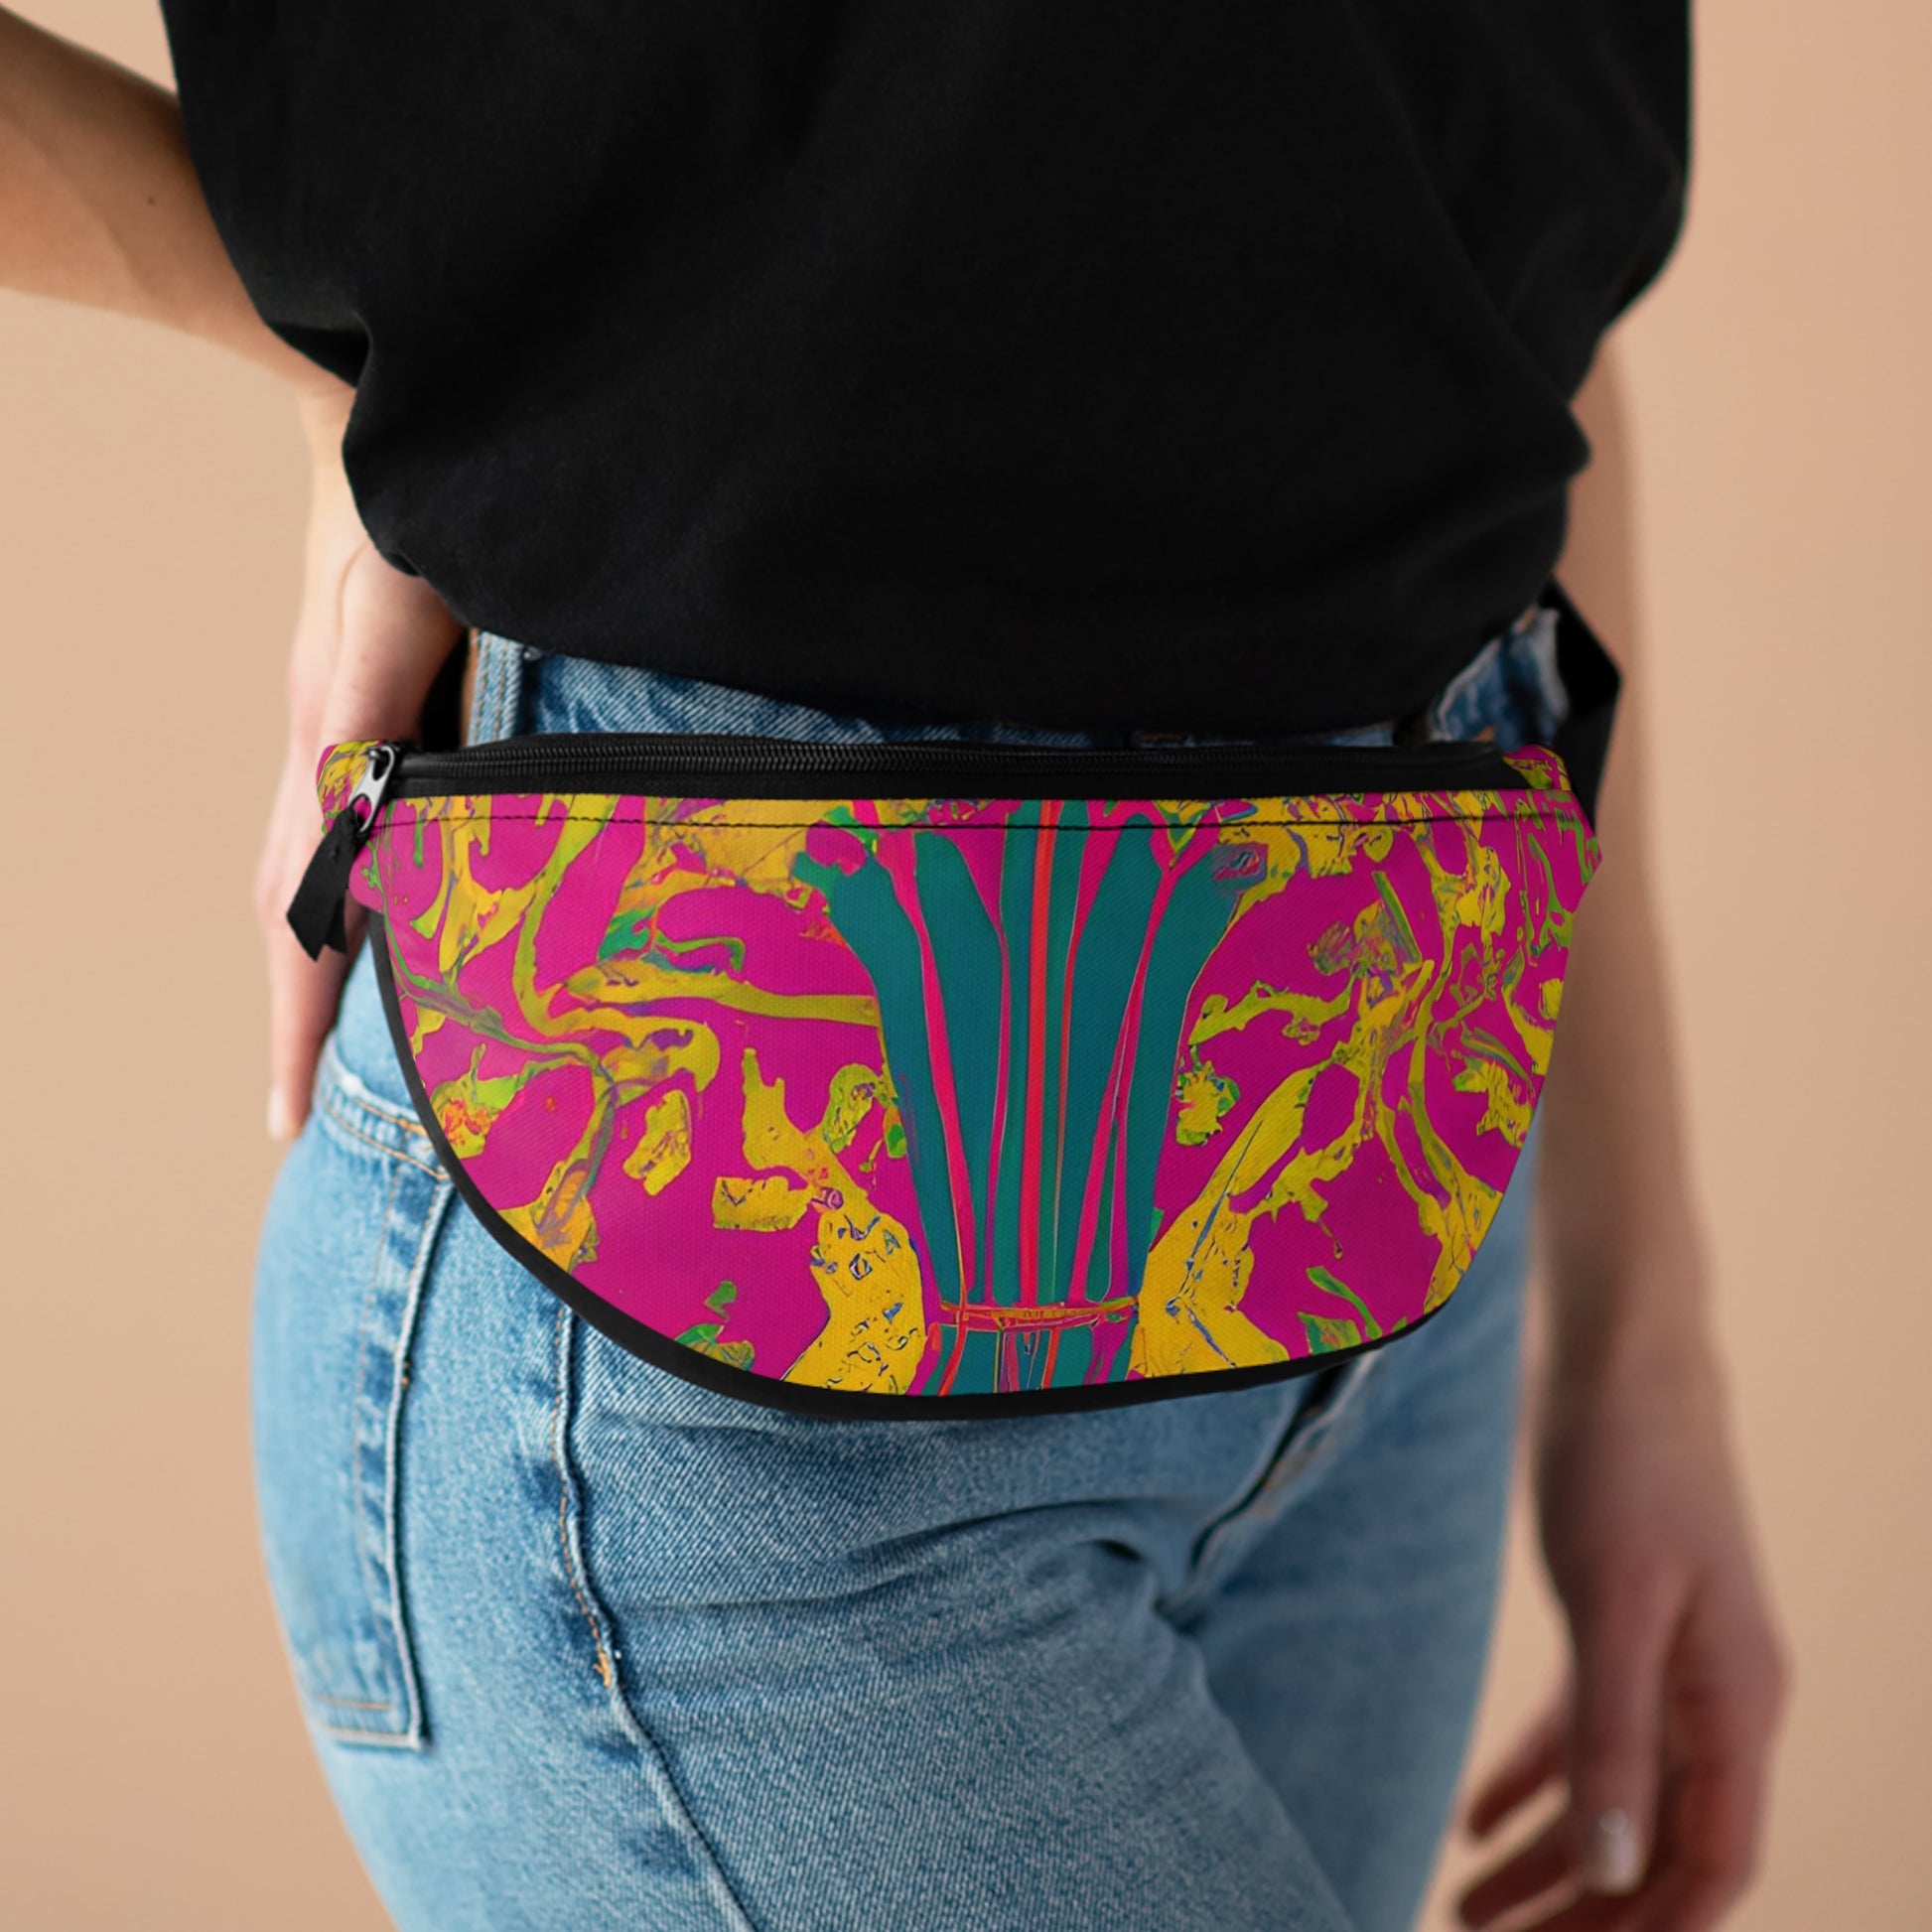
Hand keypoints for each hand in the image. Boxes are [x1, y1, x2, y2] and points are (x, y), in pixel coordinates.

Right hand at [256, 384, 464, 1139]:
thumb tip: (358, 825)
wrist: (372, 413)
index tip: (288, 1119)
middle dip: (297, 1019)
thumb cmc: (397, 502)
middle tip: (303, 1118)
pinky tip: (385, 920)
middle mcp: (323, 753)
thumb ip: (377, 709)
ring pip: (309, 876)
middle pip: (289, 914)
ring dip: (317, 966)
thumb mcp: (396, 605)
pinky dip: (348, 896)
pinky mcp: (365, 709)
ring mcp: (338, 732)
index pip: (299, 914)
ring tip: (333, 1051)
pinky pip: (342, 828)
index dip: (298, 1021)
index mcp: (329, 749)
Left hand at [1455, 1316, 1790, 1930]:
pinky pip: (1584, 1731)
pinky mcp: (1621, 1621)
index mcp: (1737, 1702)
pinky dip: (1533, 1781)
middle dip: (1582, 1914)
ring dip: (1546, 1862)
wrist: (1620, 1349)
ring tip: (1461, 1909)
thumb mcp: (1614, 1601)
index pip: (1712, 1864)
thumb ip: (1614, 1734)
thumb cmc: (1626, 1461)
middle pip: (1657, 1845)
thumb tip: (1617, 1874)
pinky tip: (1473, 1822)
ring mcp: (1671, 1658)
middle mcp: (1715, 1695)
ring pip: (1616, 1795)